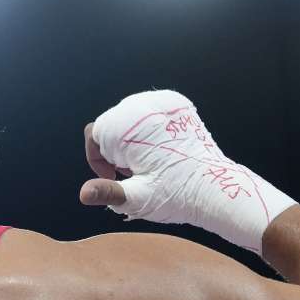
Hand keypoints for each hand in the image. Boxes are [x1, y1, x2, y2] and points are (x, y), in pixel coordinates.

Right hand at [79, 90, 295, 253]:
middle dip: (116, 150)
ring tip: (148, 162)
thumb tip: (83, 195)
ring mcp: (163, 101)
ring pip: (129, 118)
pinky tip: (160, 150)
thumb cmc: (176, 195)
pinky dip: (148, 130)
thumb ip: (107, 192)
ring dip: (131, 140)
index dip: (98, 160)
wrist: (216, 187)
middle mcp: (145, 104)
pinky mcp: (177, 105)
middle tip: (135, 172)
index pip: (94, 134)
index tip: (116, 178)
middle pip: (111, 125)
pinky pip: (149, 113)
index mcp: (130, 124)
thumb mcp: (137, 198)